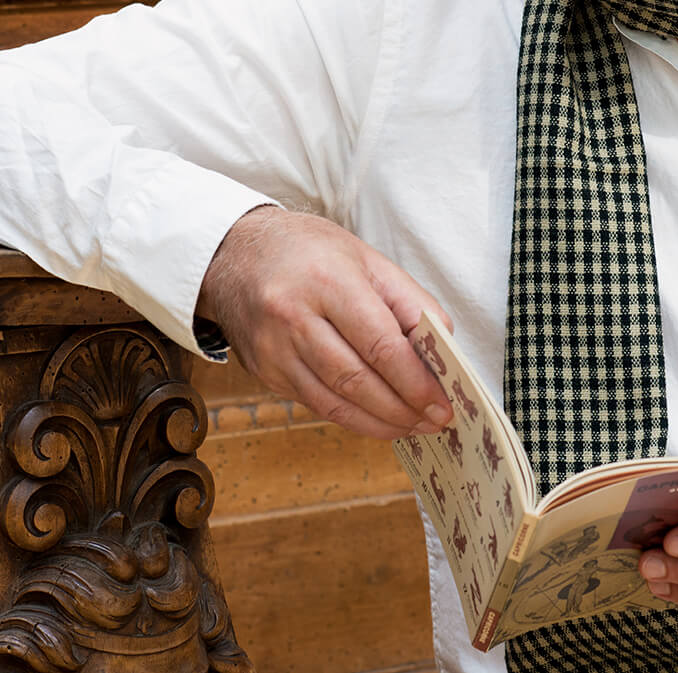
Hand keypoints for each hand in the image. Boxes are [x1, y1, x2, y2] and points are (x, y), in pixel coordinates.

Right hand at [196, 205, 453, 439]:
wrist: (234, 253)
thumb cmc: (308, 251)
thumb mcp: (365, 258)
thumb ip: (409, 301)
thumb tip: (443, 349)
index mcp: (327, 280)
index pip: (380, 345)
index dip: (415, 382)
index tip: (442, 403)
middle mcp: (293, 316)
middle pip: (357, 380)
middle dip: (402, 409)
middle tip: (434, 422)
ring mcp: (273, 348)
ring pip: (334, 402)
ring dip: (379, 422)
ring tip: (411, 426)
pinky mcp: (264, 371)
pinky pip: (315, 403)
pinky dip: (351, 416)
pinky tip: (376, 419)